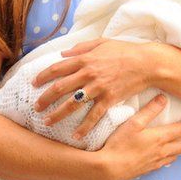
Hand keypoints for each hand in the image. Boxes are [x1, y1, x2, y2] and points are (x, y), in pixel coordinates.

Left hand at [33, 38, 154, 136]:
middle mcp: (88, 74)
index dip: (42, 76)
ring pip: (72, 104)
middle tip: (35, 107)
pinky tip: (75, 136)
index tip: (33, 84)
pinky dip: (84, 127)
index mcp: (85, 59)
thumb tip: (63, 53)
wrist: (147, 63)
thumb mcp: (103, 42)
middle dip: (44, 99)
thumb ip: (81, 47)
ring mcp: (98, 88)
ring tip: (47, 122)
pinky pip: (93, 116)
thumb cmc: (126, 51)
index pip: (57, 68)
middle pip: (59, 88)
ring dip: (57, 115)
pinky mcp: (109, 99)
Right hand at [89, 94, 180, 179]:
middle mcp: (162, 150)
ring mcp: (156, 161)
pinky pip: (166, 162)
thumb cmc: (119, 144)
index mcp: (160, 137)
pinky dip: (173, 157)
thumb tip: (163, 98)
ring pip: (176, 154)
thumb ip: (149, 110)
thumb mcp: (133, 123)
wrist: (108, 168)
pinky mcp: (148, 168)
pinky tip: (170, 157)